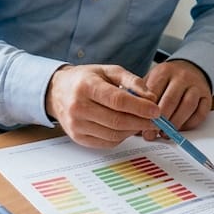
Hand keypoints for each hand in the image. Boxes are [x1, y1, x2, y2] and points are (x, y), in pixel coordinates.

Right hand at [45, 65, 159, 147]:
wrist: (58, 91)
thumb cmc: (86, 79)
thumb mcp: (109, 71)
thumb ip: (132, 81)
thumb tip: (151, 98)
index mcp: (86, 86)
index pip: (117, 100)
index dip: (140, 107)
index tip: (156, 110)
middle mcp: (78, 107)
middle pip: (117, 120)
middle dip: (140, 121)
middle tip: (155, 119)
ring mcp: (76, 125)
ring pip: (113, 134)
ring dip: (133, 130)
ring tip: (142, 122)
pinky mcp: (78, 137)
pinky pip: (106, 142)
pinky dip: (122, 137)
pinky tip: (127, 128)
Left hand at [139, 60, 211, 141]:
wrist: (191, 68)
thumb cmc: (167, 79)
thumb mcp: (152, 79)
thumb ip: (141, 96)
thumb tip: (131, 120)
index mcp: (164, 71)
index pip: (154, 91)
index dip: (146, 110)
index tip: (140, 124)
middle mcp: (181, 77)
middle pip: (170, 100)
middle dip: (159, 120)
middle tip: (151, 134)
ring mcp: (196, 86)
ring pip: (187, 106)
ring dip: (175, 123)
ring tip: (165, 134)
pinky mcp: (207, 96)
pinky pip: (200, 113)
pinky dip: (190, 124)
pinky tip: (179, 129)